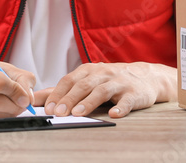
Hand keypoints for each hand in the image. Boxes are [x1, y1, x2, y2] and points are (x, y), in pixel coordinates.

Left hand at [38, 62, 176, 118]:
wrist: (146, 77)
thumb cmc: (112, 80)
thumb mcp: (89, 80)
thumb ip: (65, 89)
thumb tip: (40, 97)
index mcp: (89, 71)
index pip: (70, 80)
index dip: (58, 94)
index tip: (48, 108)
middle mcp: (103, 74)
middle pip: (83, 85)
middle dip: (69, 99)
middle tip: (58, 113)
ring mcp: (119, 83)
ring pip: (102, 91)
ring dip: (89, 102)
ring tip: (78, 113)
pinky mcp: (135, 93)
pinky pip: (127, 100)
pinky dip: (120, 107)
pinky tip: (113, 114)